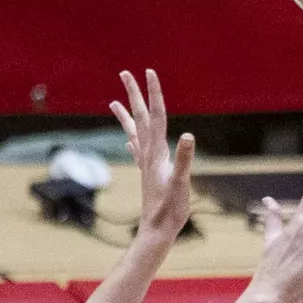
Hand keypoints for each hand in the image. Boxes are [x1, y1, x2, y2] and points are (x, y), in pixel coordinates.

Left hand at [111, 69, 193, 241]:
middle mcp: (148, 154)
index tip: (149, 72)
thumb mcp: (182, 183)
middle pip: (141, 117)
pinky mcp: (148, 174)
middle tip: (126, 73)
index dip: (154, 93)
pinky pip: (137, 151)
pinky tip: (128, 140)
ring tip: (114, 102)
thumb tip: (189, 135)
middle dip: (134, 94)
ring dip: (126, 115)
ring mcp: (146, 164)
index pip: (156, 115)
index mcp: (157, 153)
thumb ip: (185, 159)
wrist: (156, 231)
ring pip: (134, 132)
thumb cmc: (170, 210)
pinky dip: (132, 140)